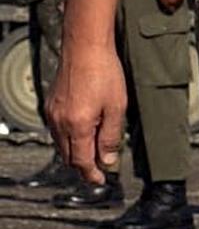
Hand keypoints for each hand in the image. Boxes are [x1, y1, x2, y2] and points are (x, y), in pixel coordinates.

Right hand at [48, 43, 126, 183]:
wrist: (85, 48)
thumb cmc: (104, 73)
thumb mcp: (117, 107)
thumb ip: (111, 136)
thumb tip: (107, 160)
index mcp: (77, 126)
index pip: (81, 160)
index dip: (91, 173)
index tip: (100, 180)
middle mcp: (60, 123)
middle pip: (69, 156)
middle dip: (83, 166)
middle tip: (98, 171)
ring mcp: (53, 114)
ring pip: (62, 144)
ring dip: (76, 152)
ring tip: (92, 154)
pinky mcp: (50, 105)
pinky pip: (58, 131)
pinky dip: (69, 138)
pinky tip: (81, 134)